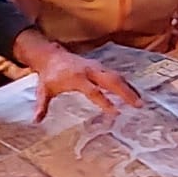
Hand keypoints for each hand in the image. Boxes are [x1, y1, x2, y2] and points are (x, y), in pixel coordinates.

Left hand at [12, 31, 141, 119]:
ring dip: (129, 88)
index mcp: (76, 77)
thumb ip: (42, 106)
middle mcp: (89, 70)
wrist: (51, 56)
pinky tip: (134, 93)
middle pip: (111, 80)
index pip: (93, 91)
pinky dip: (126, 83)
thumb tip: (36, 120)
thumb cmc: (49, 76)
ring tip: (141, 101)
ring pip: (116, 76)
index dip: (104, 101)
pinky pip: (116, 74)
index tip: (115, 112)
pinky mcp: (100, 66)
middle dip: (125, 93)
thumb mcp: (44, 91)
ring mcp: (96, 67)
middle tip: (138, 105)